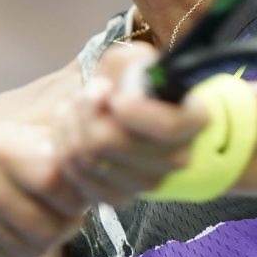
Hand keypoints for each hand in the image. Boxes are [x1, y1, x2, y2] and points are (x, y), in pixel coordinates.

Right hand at [0, 121, 91, 256]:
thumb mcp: (13, 134)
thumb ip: (54, 146)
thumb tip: (100, 163)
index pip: (58, 180)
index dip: (78, 191)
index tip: (79, 190)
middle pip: (52, 223)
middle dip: (69, 221)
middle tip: (68, 212)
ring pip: (36, 246)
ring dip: (50, 238)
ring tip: (45, 220)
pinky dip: (26, 250)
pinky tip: (20, 232)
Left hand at [53, 43, 211, 205]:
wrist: (108, 107)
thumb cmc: (125, 81)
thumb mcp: (132, 58)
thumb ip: (127, 65)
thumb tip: (110, 94)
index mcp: (191, 120)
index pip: (168, 126)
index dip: (134, 112)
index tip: (114, 97)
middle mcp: (177, 157)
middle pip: (110, 142)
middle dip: (85, 111)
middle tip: (86, 95)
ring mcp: (149, 182)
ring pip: (88, 158)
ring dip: (71, 126)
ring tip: (76, 110)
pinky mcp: (120, 197)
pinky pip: (79, 177)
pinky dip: (66, 150)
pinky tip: (72, 134)